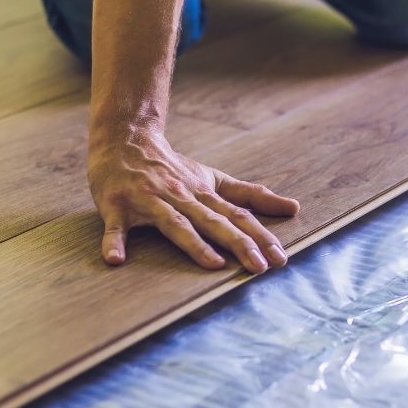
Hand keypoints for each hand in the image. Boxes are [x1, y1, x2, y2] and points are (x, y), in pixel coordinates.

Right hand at [88, 127, 299, 272]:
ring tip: (214, 264)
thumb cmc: (172, 167)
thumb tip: (293, 208)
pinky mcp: (117, 205)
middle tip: (260, 267)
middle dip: (238, 243)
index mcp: (203, 194)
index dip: (259, 236)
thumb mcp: (213, 178)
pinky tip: (115, 260)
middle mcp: (180, 196)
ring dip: (194, 244)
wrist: (124, 139)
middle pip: (213, 221)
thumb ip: (250, 195)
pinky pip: (116, 227)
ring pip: (174, 223)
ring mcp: (149, 200)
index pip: (237, 216)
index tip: (280, 258)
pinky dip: (115, 242)